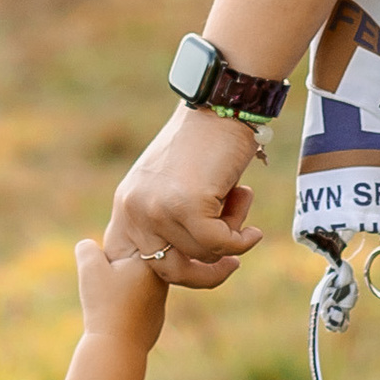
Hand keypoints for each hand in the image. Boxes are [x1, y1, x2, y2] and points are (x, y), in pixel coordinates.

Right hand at [75, 234, 166, 343]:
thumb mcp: (90, 267)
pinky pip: (135, 307)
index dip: (111, 253)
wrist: (117, 348)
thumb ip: (87, 248)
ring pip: (134, 286)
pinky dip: (124, 309)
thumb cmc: (105, 305)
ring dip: (120, 290)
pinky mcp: (154, 322)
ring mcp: (160, 304)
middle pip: (132, 265)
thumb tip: (90, 246)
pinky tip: (114, 318)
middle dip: (115, 271)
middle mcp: (161, 282)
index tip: (105, 269)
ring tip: (108, 303)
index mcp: (151, 264)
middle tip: (104, 287)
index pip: (129, 244)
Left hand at [104, 104, 264, 289]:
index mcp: (126, 203)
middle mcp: (134, 208)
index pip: (125, 259)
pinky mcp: (188, 207)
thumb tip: (187, 265)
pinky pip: (220, 244)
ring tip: (240, 206)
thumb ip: (167, 220)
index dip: (160, 271)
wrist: (220, 107)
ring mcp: (159, 209)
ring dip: (229, 240)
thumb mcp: (171, 185)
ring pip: (200, 255)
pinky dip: (241, 242)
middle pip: (167, 270)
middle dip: (203, 272)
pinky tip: (253, 232)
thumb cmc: (203, 145)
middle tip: (230, 264)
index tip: (195, 267)